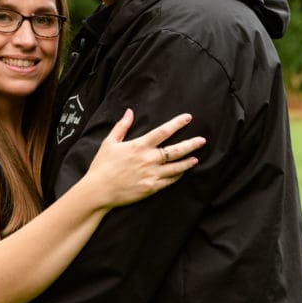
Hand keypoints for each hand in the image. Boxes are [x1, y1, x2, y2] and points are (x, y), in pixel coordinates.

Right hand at [87, 109, 205, 206]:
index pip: (163, 131)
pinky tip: (182, 172)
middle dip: (191, 144)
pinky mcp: (151, 187)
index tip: (188, 117)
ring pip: (176, 167)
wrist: (99, 191)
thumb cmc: (102, 166)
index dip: (177, 123)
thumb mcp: (109, 142)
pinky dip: (177, 176)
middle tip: (202, 140)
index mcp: (139, 146)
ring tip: (195, 158)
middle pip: (176, 150)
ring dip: (187, 162)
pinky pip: (169, 181)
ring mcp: (151, 174)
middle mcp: (149, 159)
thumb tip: (129, 111)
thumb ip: (122, 126)